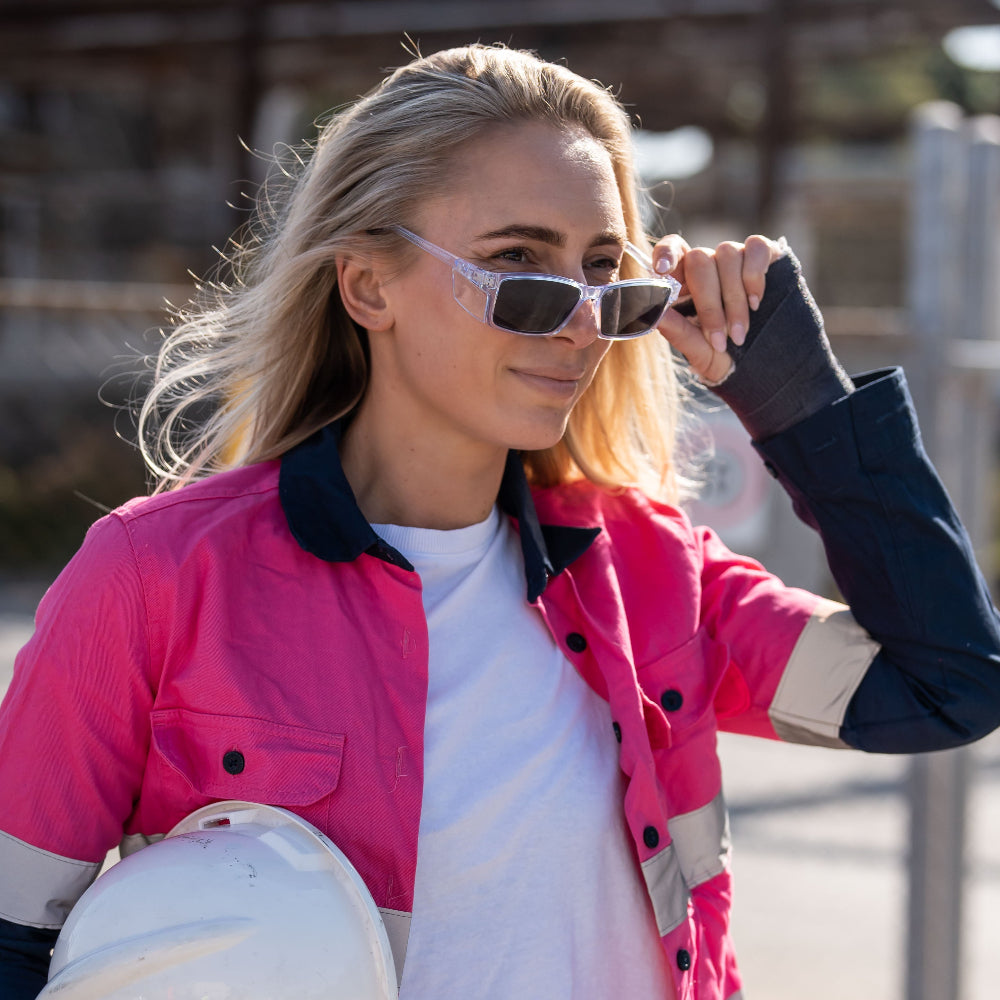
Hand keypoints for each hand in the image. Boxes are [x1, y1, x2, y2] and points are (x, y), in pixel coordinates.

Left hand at [651, 235, 785, 382]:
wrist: (761, 361)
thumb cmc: (721, 353)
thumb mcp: (698, 349)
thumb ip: (677, 332)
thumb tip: (656, 314)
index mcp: (684, 280)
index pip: (671, 249)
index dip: (667, 253)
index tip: (661, 270)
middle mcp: (707, 262)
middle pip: (699, 259)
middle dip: (709, 303)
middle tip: (718, 340)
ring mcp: (734, 256)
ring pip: (728, 255)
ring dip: (734, 300)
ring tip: (738, 334)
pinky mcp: (764, 253)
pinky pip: (756, 249)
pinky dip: (754, 277)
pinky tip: (755, 304)